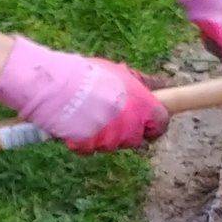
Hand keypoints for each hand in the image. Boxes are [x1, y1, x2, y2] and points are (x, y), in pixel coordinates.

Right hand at [0, 36, 168, 152]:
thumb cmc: (90, 75)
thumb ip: (145, 83)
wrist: (57, 85)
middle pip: (137, 139)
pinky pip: (92, 148)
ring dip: (106, 135)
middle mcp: (132, 128)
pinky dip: (86, 140)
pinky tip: (78, 123)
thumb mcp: (122, 73)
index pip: (162, 125)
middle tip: (112, 114)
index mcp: (144, 108)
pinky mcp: (90, 148)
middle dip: (128, 130)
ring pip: (114, 145)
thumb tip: (165, 85)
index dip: (155, 123)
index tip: (147, 121)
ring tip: (90, 113)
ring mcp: (111, 140)